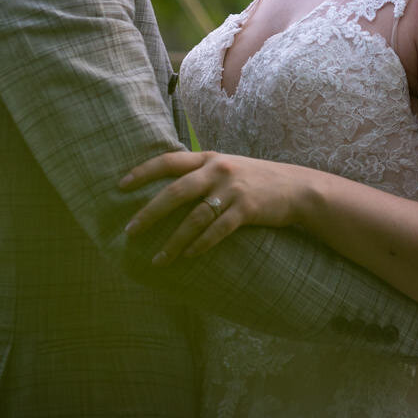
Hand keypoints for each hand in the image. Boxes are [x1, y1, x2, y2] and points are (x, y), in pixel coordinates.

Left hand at [119, 150, 308, 263]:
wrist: (297, 188)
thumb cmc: (257, 181)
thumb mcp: (228, 168)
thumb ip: (202, 173)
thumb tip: (169, 187)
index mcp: (209, 158)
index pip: (168, 161)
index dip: (142, 172)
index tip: (120, 186)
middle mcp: (218, 170)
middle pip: (175, 191)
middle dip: (149, 212)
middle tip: (130, 231)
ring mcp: (232, 189)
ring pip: (194, 217)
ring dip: (174, 241)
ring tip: (158, 260)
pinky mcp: (247, 209)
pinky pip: (217, 230)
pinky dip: (201, 245)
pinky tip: (188, 257)